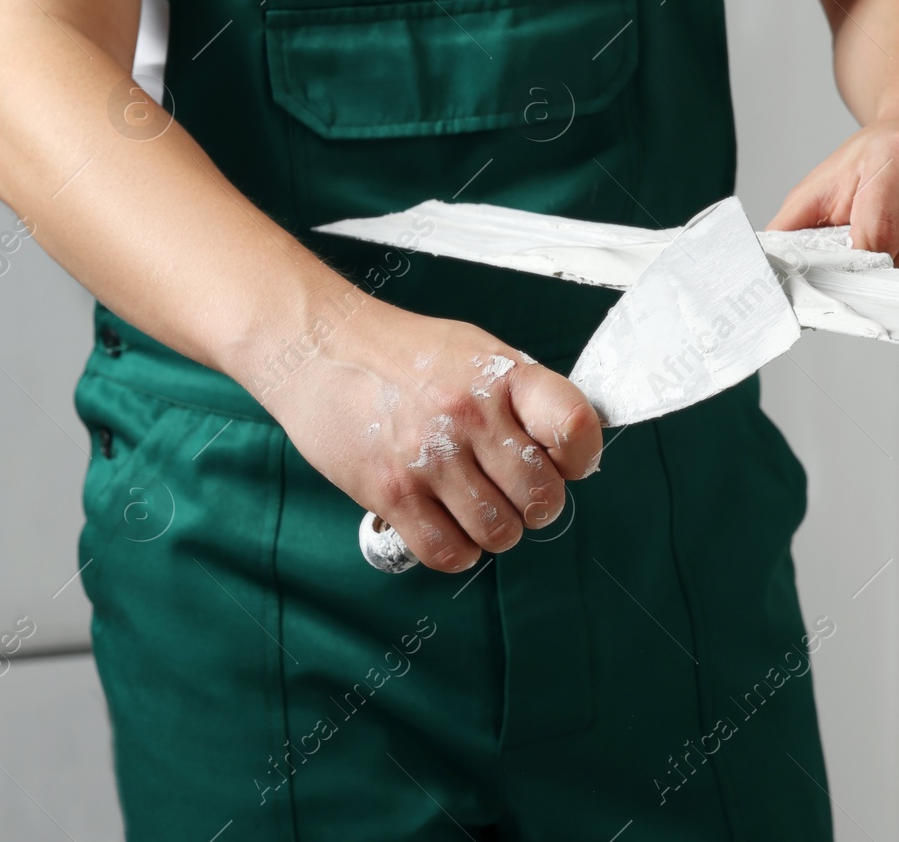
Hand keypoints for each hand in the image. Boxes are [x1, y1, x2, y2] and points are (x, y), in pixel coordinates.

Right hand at [255, 298, 603, 572]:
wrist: (319, 348)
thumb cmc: (401, 354)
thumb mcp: (476, 352)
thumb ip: (523, 398)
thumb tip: (568, 454)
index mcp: (503, 375)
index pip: (576, 428)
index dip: (579, 459)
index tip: (563, 463)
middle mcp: (470, 415)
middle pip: (543, 498)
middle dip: (535, 506)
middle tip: (512, 492)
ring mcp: (429, 456)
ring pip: (499, 534)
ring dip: (493, 530)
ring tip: (472, 504)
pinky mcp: (390, 492)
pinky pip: (448, 552)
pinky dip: (455, 549)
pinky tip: (443, 522)